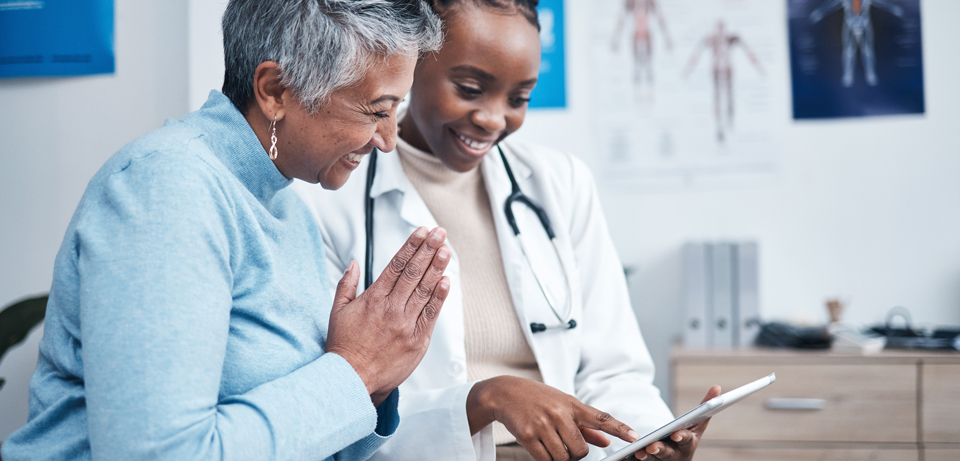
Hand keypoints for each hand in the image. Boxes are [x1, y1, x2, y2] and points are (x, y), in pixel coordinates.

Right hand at [326, 227, 450, 405]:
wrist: (351, 380)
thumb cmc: (343, 346)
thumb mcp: (337, 312)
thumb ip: (346, 285)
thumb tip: (354, 263)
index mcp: (373, 299)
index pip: (396, 265)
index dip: (411, 246)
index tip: (422, 232)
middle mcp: (391, 309)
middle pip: (413, 273)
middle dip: (428, 250)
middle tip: (439, 233)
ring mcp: (405, 325)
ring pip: (424, 291)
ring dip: (437, 268)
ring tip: (446, 250)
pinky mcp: (417, 341)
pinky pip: (430, 315)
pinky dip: (439, 298)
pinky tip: (446, 281)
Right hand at [467, 376, 639, 460]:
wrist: (505, 392)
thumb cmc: (539, 399)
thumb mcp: (564, 405)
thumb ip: (587, 425)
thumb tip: (606, 442)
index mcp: (572, 404)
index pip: (601, 418)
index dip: (620, 429)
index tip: (636, 437)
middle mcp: (559, 413)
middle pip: (580, 449)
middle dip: (576, 454)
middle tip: (567, 447)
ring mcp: (543, 424)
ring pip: (562, 457)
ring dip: (560, 458)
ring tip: (551, 444)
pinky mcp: (527, 435)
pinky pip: (544, 459)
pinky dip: (546, 459)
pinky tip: (541, 448)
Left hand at [634, 385, 720, 459]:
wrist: (677, 458)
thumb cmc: (687, 436)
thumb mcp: (696, 423)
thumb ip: (705, 406)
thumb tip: (717, 386)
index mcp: (688, 443)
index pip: (686, 440)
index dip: (682, 437)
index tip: (676, 434)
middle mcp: (676, 454)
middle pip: (668, 453)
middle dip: (660, 449)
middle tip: (651, 446)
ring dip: (645, 457)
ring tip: (637, 453)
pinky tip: (623, 458)